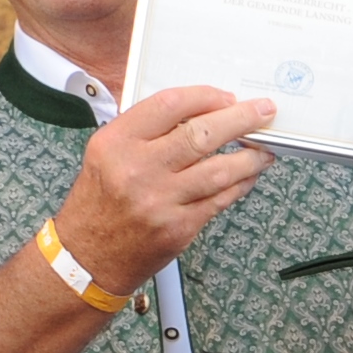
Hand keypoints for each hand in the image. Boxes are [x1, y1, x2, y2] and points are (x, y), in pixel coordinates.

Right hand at [54, 86, 278, 294]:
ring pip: (220, 169)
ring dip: (250, 157)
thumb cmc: (99, 203)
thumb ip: (145, 132)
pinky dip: (240, 184)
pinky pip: (220, 199)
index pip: (170, 104)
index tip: (226, 97)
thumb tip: (198, 112)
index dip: (206, 96)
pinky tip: (248, 175)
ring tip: (264, 149)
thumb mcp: (106, 155)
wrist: (87, 256)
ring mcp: (160, 200)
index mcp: (116, 142)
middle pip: (202, 133)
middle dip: (242, 118)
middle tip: (264, 111)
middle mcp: (137, 169)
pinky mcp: (178, 226)